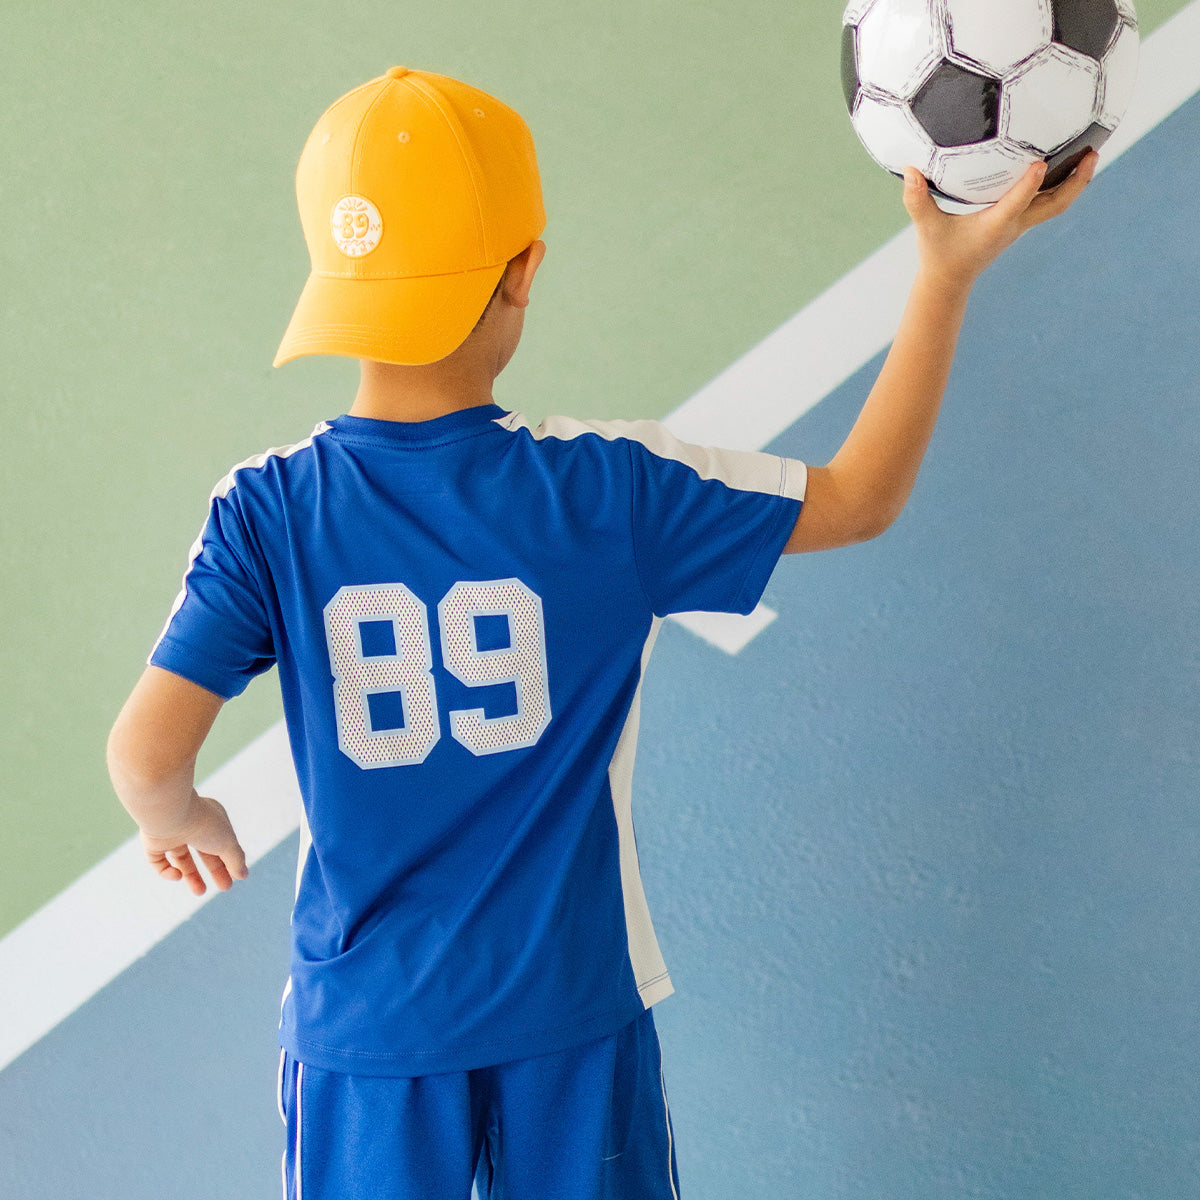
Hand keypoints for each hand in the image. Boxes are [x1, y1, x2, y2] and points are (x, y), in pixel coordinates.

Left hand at [140, 792, 248, 894]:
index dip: (229, 860)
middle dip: (215, 870)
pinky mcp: (153, 843)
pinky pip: (159, 861)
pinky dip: (167, 872)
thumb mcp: (228, 843)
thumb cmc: (204, 824)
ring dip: (191, 876)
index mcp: (212, 818)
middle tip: (224, 887)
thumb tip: (243, 875)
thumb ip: (236, 860)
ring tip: (200, 892)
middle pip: (204, 852)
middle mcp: (191, 825)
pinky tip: (177, 875)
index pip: (222, 842)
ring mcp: (171, 834)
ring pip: (181, 859)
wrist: (170, 813)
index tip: (236, 876)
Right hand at [903, 152, 1098, 294]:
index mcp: (994, 226)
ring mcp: (1020, 225)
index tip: (1040, 162)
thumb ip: (917, 200)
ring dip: (1076, 182)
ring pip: (1057, 204)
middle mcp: (1013, 225)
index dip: (1028, 185)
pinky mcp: (1019, 223)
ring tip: (1091, 155)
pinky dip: (1063, 185)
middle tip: (1092, 154)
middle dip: (1076, 181)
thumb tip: (910, 170)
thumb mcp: (926, 226)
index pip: (1015, 204)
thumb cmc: (938, 252)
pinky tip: (1069, 166)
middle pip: (1054, 205)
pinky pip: (1048, 203)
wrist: (950, 280)